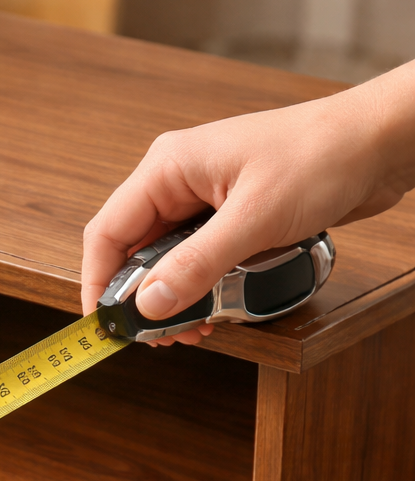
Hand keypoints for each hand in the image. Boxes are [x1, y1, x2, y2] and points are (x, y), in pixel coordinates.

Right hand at [80, 61, 414, 344]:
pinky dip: (200, 289)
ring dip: (174, 299)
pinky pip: (198, 261)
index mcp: (168, 168)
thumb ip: (197, 264)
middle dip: (142, 299)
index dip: (98, 282)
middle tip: (157, 337)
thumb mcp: (254, 218)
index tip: (103, 324)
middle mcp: (178, 183)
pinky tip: (215, 311)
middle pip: (134, 251)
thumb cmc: (321, 157)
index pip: (109, 232)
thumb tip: (150, 304)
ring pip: (166, 261)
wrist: (380, 143)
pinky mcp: (228, 217)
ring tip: (192, 329)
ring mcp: (203, 201)